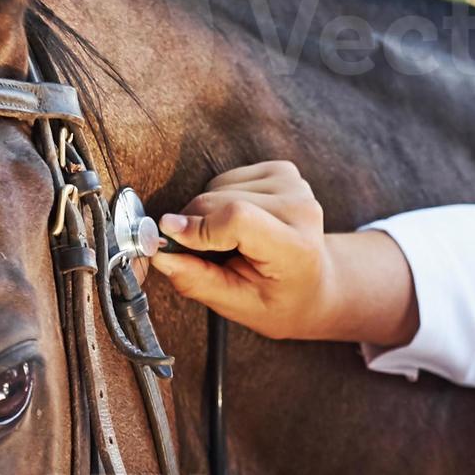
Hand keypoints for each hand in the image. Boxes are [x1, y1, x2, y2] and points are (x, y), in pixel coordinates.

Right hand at [149, 160, 417, 346]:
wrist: (314, 283)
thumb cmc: (276, 299)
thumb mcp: (237, 304)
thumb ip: (198, 280)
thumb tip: (160, 254)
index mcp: (296, 249)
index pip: (239, 219)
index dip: (197, 226)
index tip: (168, 237)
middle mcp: (300, 209)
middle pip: (219, 201)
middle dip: (193, 226)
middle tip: (199, 254)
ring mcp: (294, 185)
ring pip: (217, 187)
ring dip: (207, 214)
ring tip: (228, 243)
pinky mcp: (282, 170)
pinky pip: (226, 178)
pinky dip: (219, 200)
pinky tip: (237, 224)